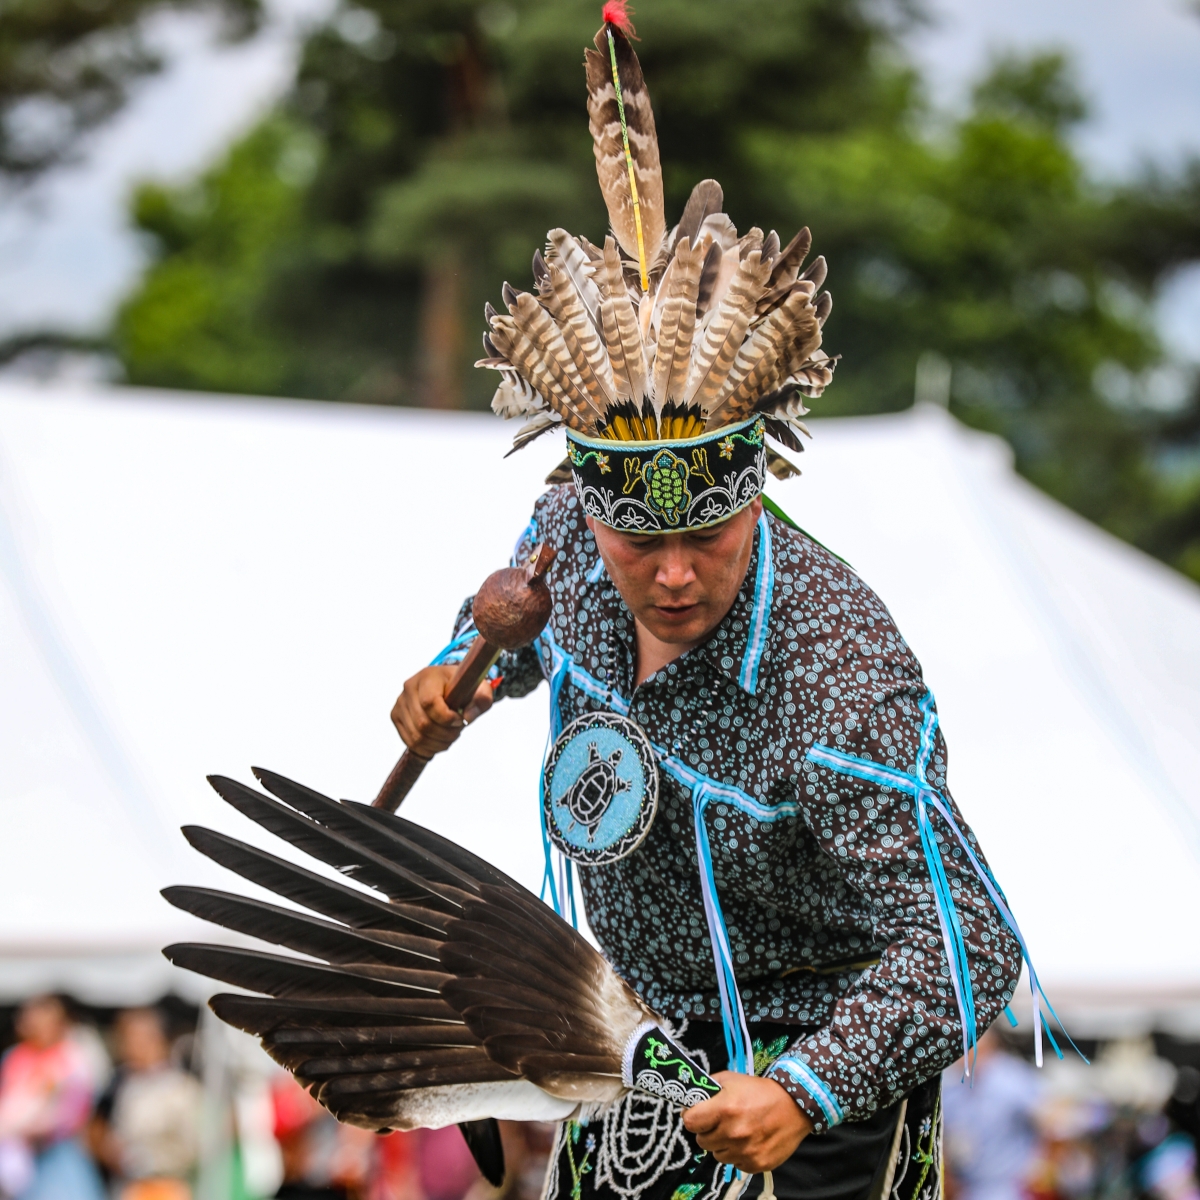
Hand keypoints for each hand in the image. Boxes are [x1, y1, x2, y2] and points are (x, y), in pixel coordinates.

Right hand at [390, 665, 493, 756]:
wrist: (447, 685)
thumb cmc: (463, 687)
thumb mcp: (480, 689)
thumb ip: (482, 700)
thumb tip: (467, 718)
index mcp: (428, 676)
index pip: (429, 702)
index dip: (447, 718)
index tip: (460, 719)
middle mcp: (409, 688)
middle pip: (423, 723)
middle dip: (446, 734)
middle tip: (458, 730)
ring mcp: (400, 703)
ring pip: (417, 736)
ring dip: (439, 743)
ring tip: (451, 736)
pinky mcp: (396, 717)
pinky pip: (410, 742)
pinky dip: (428, 748)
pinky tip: (440, 741)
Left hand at [682, 1072, 812, 1173]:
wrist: (794, 1106)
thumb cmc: (760, 1091)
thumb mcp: (732, 1079)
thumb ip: (709, 1088)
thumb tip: (690, 1101)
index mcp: (724, 1109)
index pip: (690, 1122)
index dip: (692, 1117)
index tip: (697, 1115)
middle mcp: (733, 1133)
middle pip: (702, 1141)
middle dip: (708, 1131)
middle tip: (720, 1122)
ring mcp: (745, 1151)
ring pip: (718, 1154)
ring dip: (723, 1144)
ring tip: (737, 1131)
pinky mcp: (756, 1164)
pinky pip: (735, 1164)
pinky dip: (738, 1154)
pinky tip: (749, 1141)